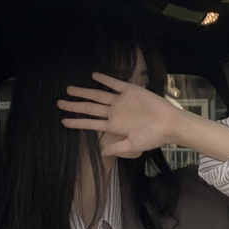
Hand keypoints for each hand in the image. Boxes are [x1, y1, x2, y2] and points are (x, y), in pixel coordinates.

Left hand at [57, 72, 180, 157]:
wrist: (169, 124)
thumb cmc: (153, 137)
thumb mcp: (133, 145)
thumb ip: (117, 147)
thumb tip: (101, 152)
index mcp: (114, 126)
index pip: (91, 123)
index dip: (77, 122)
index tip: (63, 121)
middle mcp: (115, 112)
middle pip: (90, 108)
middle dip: (74, 106)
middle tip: (59, 103)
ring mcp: (121, 101)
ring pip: (98, 96)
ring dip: (84, 92)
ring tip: (69, 90)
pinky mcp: (130, 91)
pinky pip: (114, 84)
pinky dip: (104, 80)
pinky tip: (93, 76)